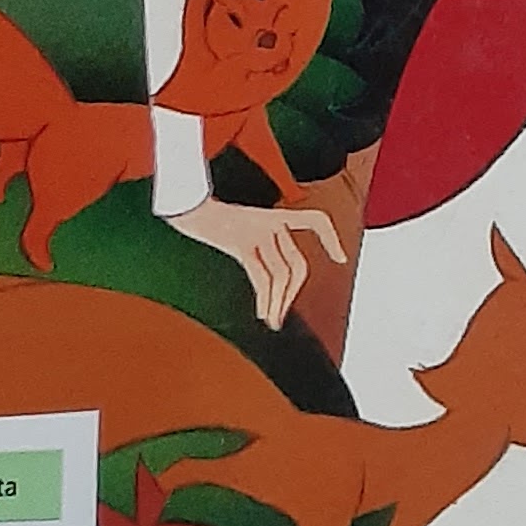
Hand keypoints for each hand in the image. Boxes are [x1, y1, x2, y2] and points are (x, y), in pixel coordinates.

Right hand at [173, 192, 345, 330]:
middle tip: (281, 314)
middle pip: (297, 264)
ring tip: (272, 322)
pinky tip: (262, 313)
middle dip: (292, 294)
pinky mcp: (242, 243)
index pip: (315, 220)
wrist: (185, 204)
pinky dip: (265, 299)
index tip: (340, 258)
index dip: (330, 238)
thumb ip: (260, 240)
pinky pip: (262, 277)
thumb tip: (268, 270)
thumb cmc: (209, 217)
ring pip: (281, 276)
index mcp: (275, 215)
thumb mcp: (242, 224)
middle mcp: (272, 222)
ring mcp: (258, 232)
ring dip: (278, 304)